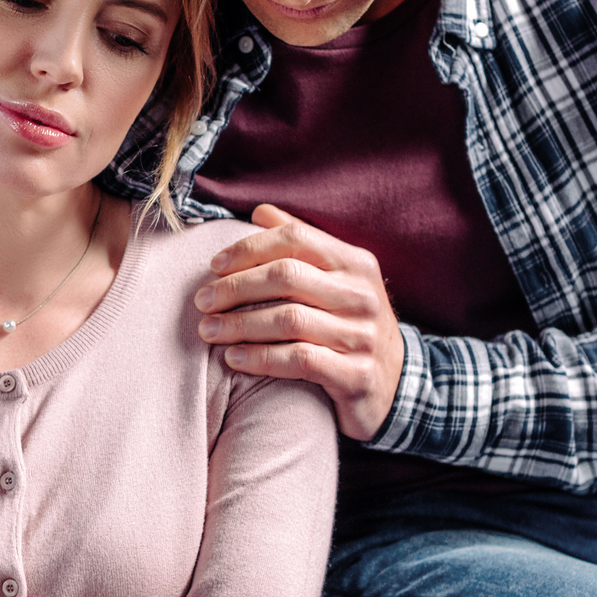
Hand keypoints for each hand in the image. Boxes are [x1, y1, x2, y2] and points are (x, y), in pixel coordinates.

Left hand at [194, 203, 404, 439]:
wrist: (394, 384)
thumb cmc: (350, 324)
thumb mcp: (337, 279)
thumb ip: (302, 244)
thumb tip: (261, 212)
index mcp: (355, 263)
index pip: (295, 239)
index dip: (249, 248)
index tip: (214, 266)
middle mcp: (362, 295)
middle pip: (286, 277)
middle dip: (235, 288)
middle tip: (201, 302)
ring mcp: (362, 336)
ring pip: (289, 319)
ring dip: (239, 325)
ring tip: (208, 330)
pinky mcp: (356, 375)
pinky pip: (299, 360)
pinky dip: (260, 358)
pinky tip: (234, 359)